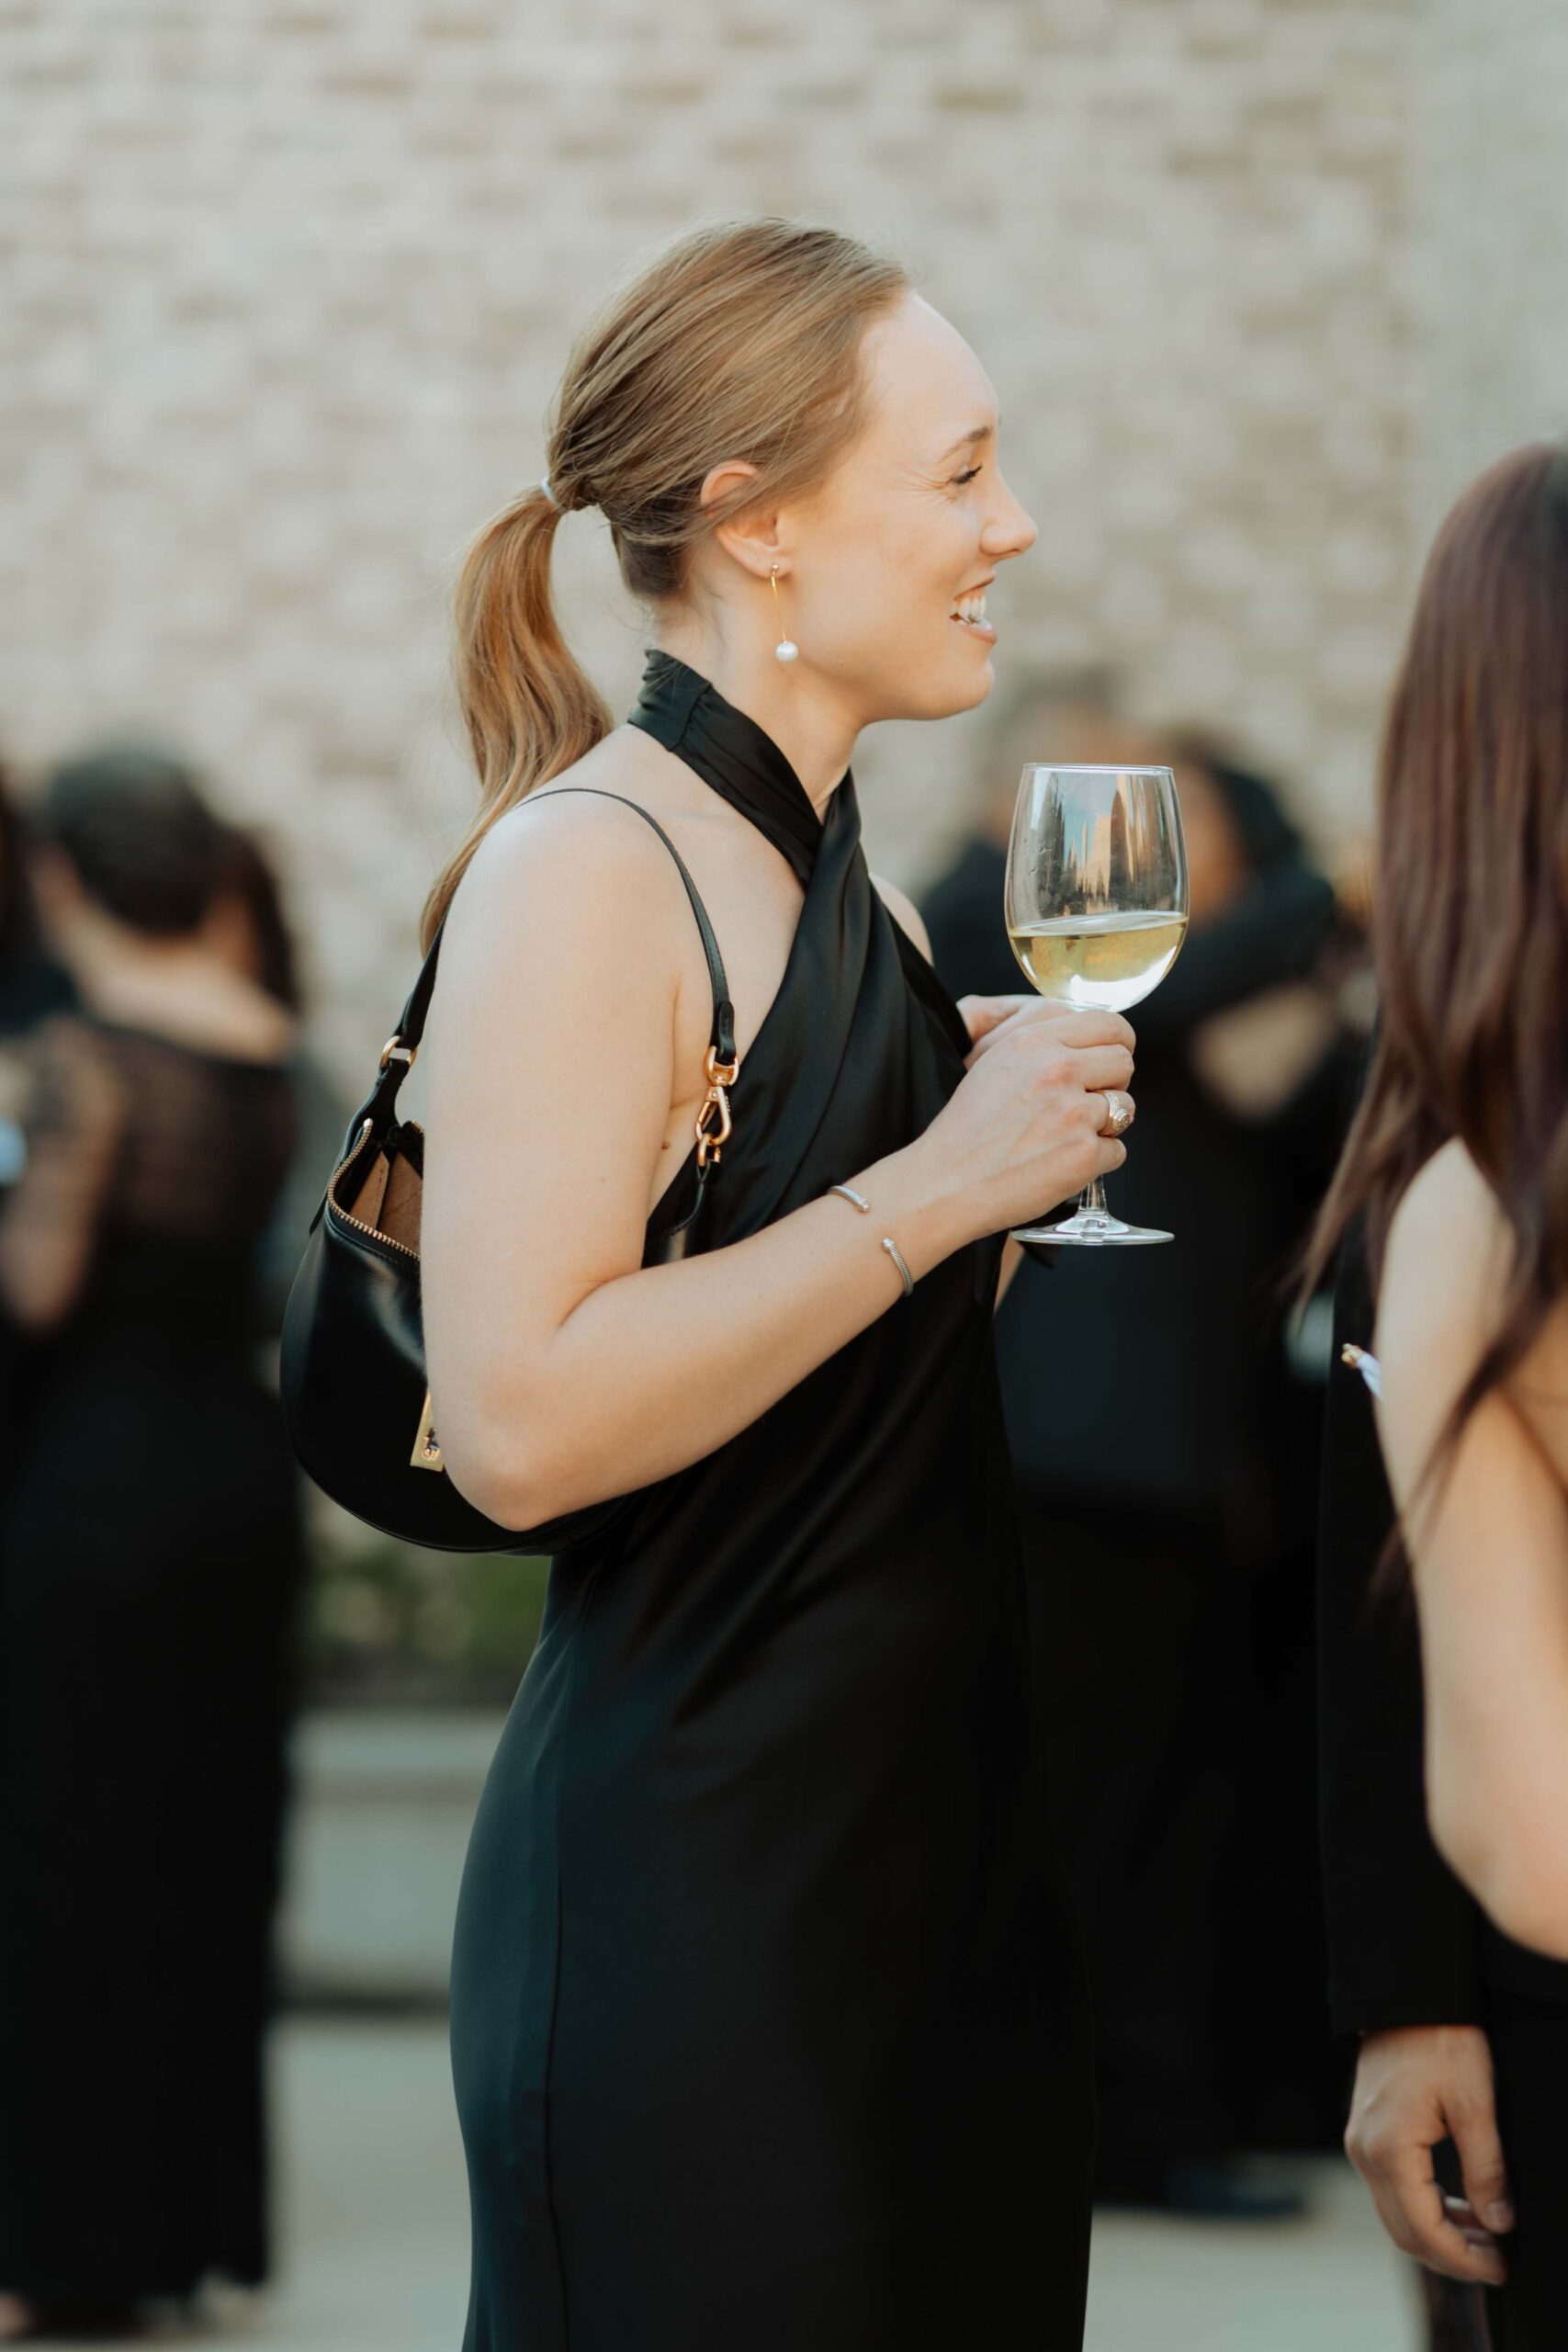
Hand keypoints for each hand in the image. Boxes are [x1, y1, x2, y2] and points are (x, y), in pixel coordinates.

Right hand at [914, 1005, 1135, 1240]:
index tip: (1113, 1057)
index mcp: (1033, 1042)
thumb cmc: (967, 1130)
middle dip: (1112, 1083)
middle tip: (1085, 1103)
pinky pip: (1117, 1150)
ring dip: (1104, 1124)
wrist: (946, 1183)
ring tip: (1066, 1136)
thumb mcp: (995, 1064)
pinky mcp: (1084, 1154)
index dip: (1118, 1042)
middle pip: (1123, 1063)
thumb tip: (1091, 1047)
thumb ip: (1044, 1048)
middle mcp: (1057, 1070)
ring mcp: (1074, 1113)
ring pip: (1125, 1108)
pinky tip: (1061, 1162)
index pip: (1108, 1024)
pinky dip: (1095, 1161)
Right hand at [1344, 2026, 1512, 2286]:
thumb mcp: (1475, 2104)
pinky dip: (1426, 2209)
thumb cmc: (1442, 2040)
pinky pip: (1393, 2190)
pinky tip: (1461, 2208)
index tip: (1500, 2268)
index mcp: (1389, 2149)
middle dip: (1452, 2257)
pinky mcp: (1367, 2135)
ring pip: (1397, 2215)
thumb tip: (1499, 2224)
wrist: (1407, 1996)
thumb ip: (1486, 2169)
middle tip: (1497, 2262)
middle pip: (1404, 2232)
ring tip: (1487, 2238)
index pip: (1425, 2230)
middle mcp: (1364, 2152)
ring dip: (1440, 2235)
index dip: (1463, 2259)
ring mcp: (1361, 2144)